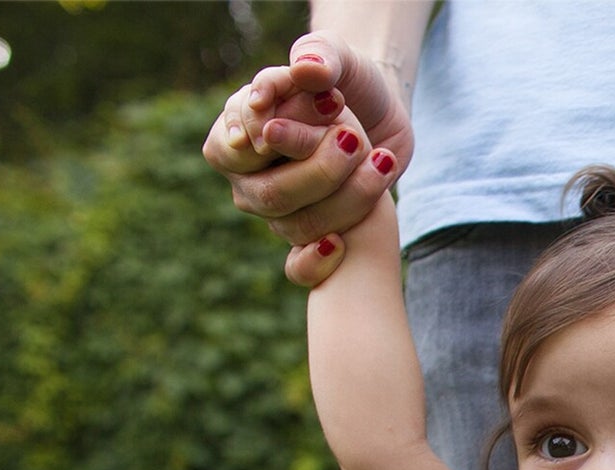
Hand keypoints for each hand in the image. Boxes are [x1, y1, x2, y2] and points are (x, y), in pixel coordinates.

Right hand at [202, 31, 413, 248]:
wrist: (379, 116)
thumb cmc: (348, 80)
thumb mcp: (338, 57)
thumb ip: (320, 56)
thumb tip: (306, 69)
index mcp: (238, 128)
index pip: (235, 146)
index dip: (264, 140)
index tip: (301, 121)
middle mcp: (249, 175)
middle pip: (270, 193)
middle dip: (318, 171)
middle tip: (353, 137)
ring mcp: (278, 210)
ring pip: (295, 225)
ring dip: (342, 200)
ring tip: (379, 161)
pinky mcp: (308, 236)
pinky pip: (299, 267)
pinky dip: (318, 260)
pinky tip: (341, 243)